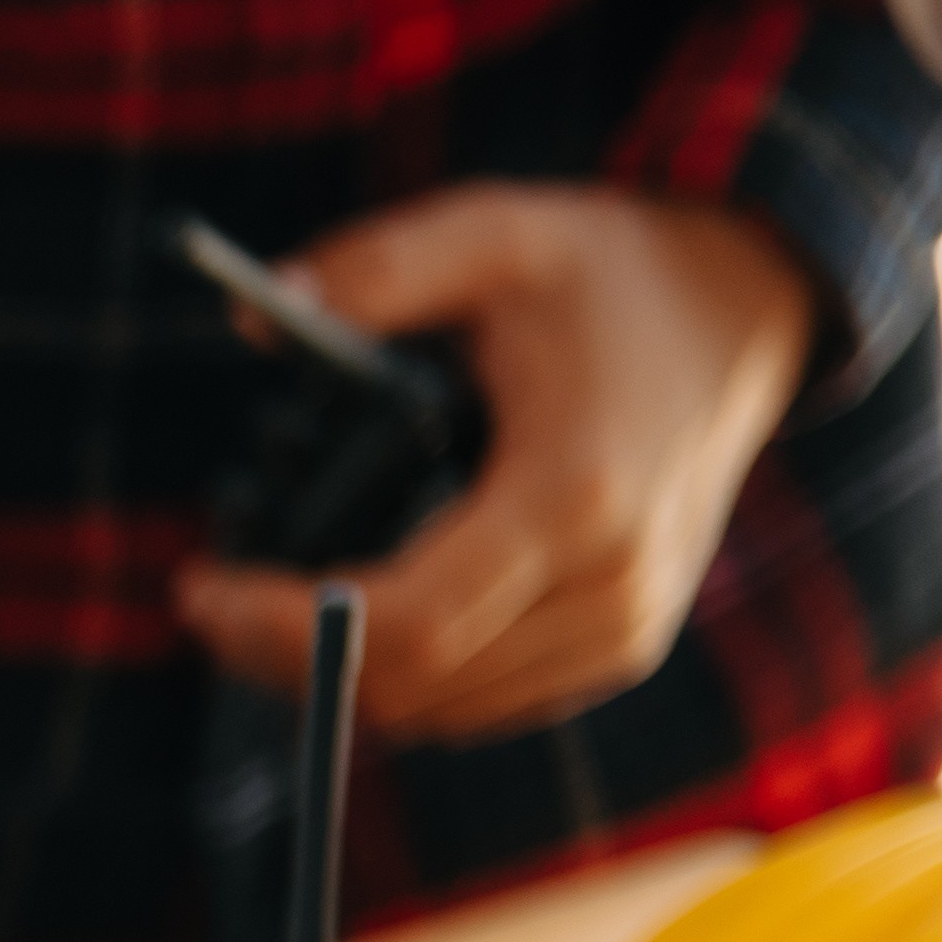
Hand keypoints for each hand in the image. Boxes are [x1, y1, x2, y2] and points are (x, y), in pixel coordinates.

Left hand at [172, 185, 819, 741]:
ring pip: (439, 711)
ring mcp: (626, 628)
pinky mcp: (622, 647)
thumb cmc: (608, 272)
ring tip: (260, 608)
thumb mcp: (497, 230)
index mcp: (577, 495)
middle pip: (411, 686)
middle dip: (285, 653)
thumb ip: (377, 268)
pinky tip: (346, 618)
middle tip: (210, 600)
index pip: (408, 625)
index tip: (202, 588)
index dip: (284, 626)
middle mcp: (612, 584)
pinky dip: (401, 678)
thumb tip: (251, 314)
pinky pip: (482, 704)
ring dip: (333, 674)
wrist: (739, 315)